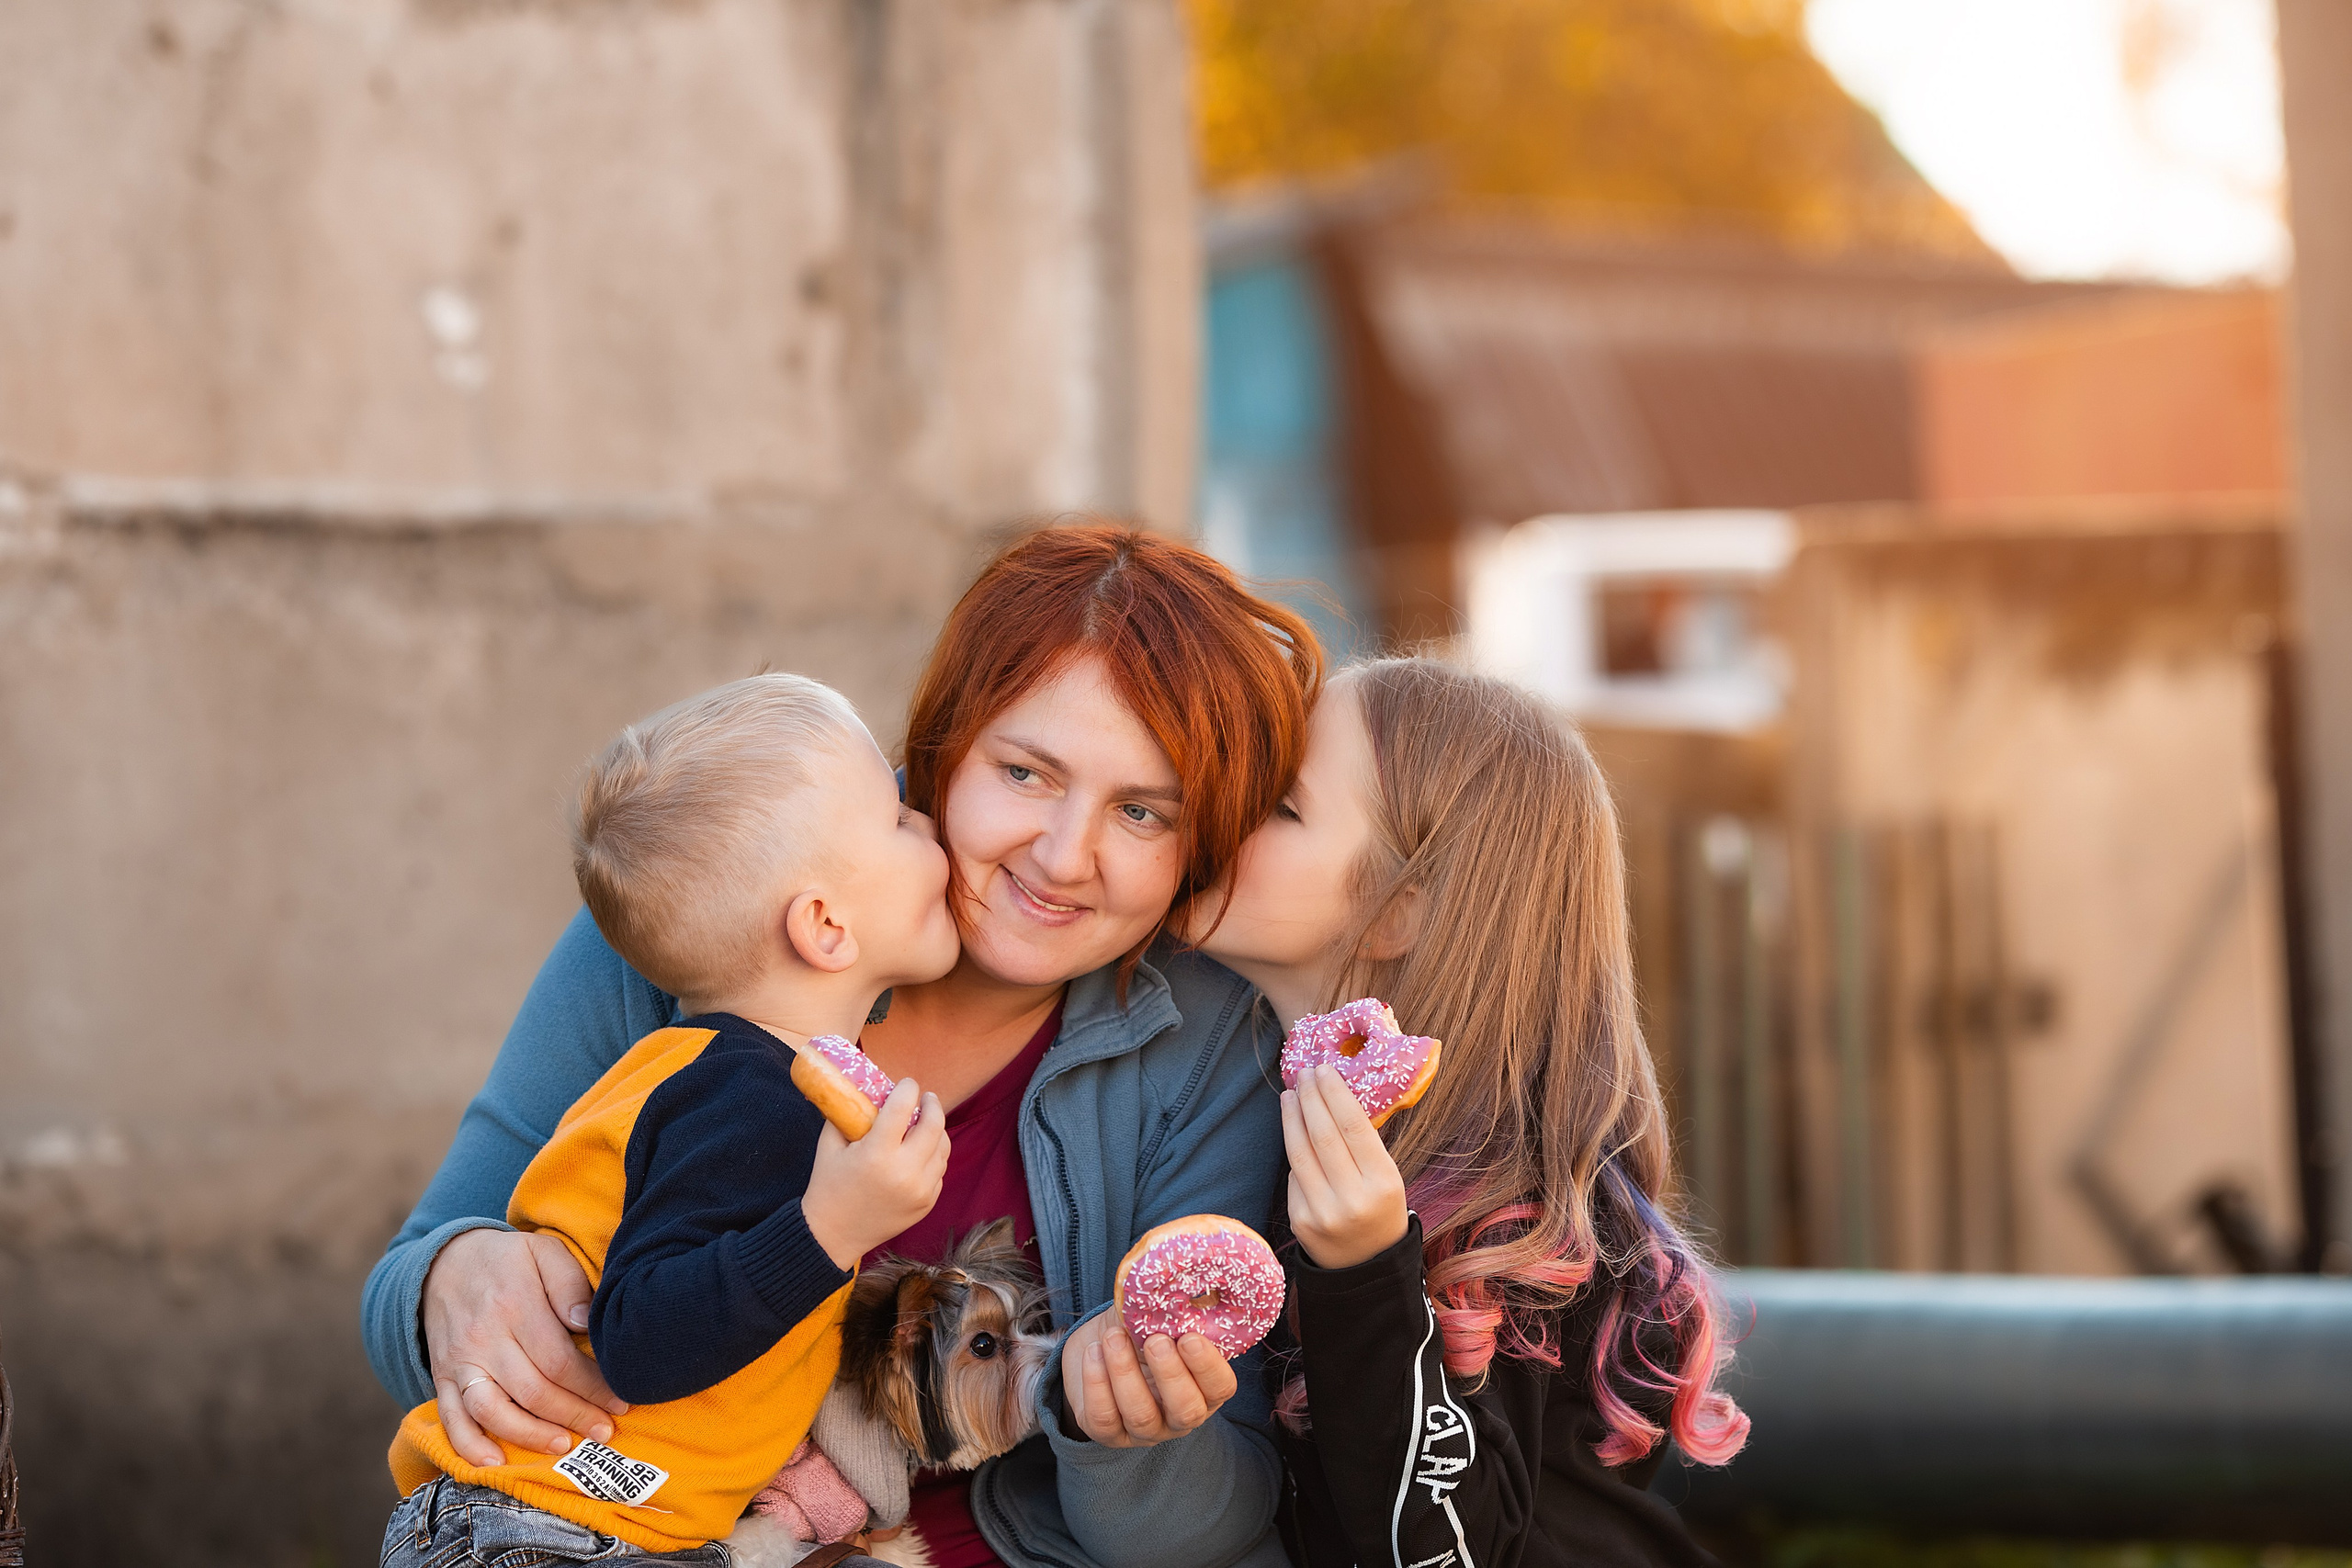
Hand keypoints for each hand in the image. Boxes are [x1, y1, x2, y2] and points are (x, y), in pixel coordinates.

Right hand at [422, 1228, 630, 1466]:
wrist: (442, 1263)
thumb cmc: (507, 1259)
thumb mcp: (543, 1251)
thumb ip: (569, 1284)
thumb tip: (586, 1323)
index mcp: (515, 1305)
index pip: (559, 1360)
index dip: (593, 1387)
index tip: (620, 1401)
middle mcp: (484, 1338)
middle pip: (533, 1391)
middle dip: (574, 1415)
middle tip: (604, 1431)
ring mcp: (460, 1362)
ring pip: (493, 1411)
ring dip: (531, 1435)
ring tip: (564, 1446)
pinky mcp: (442, 1378)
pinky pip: (451, 1419)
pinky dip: (469, 1446)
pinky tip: (496, 1463)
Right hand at [801, 1077, 949, 1267]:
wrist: (834, 1235)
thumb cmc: (828, 1185)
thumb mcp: (830, 1145)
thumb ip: (848, 1114)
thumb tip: (865, 1088)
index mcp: (877, 1154)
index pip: (903, 1106)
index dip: (908, 1088)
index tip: (906, 1083)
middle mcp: (904, 1171)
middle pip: (934, 1124)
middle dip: (931, 1105)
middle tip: (926, 1098)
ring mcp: (920, 1190)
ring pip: (943, 1147)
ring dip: (936, 1130)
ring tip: (924, 1123)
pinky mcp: (927, 1203)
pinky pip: (939, 1170)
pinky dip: (933, 1156)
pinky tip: (920, 1152)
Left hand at [1059, 1308, 1235, 1446]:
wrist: (1096, 1347)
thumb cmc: (1137, 1332)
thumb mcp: (1157, 1318)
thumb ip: (1173, 1308)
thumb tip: (1182, 1280)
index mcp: (1203, 1386)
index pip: (1221, 1388)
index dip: (1208, 1366)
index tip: (1189, 1337)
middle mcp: (1179, 1416)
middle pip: (1186, 1410)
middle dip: (1170, 1375)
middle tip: (1155, 1341)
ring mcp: (1145, 1430)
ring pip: (1141, 1415)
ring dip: (1125, 1373)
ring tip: (1113, 1337)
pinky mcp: (1109, 1434)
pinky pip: (1104, 1418)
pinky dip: (1096, 1383)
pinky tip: (1093, 1351)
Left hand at [1284, 1064, 1409, 1269]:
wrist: (1367, 1267)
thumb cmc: (1380, 1210)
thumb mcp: (1387, 1177)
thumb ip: (1362, 1144)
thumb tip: (1331, 1095)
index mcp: (1383, 1182)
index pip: (1353, 1125)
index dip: (1334, 1093)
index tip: (1323, 1069)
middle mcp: (1352, 1198)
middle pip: (1322, 1134)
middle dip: (1310, 1097)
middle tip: (1303, 1073)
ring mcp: (1322, 1211)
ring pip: (1300, 1152)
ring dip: (1292, 1117)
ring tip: (1290, 1094)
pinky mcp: (1300, 1221)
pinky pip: (1294, 1176)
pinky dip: (1294, 1152)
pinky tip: (1295, 1134)